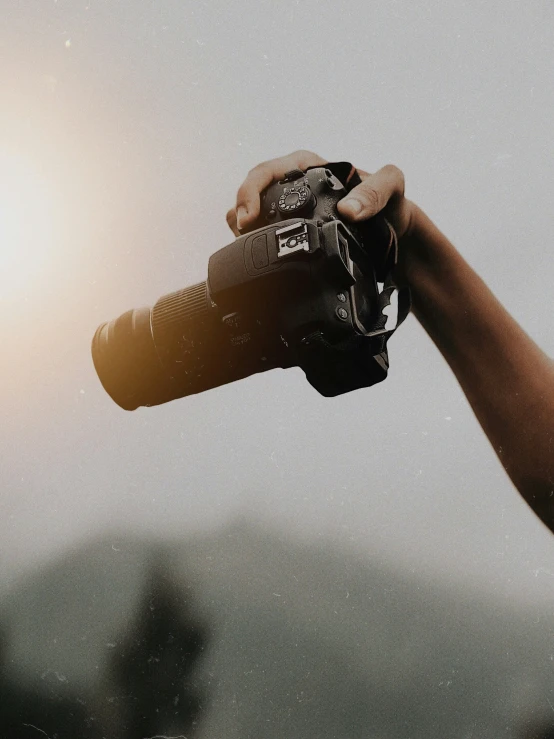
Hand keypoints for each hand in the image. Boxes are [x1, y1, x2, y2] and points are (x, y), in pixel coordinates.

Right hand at [226, 150, 415, 248]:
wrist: (392, 230)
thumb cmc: (390, 204)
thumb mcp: (391, 189)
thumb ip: (376, 192)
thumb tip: (349, 210)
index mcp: (307, 166)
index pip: (266, 172)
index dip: (250, 192)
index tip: (248, 218)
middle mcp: (292, 184)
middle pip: (250, 193)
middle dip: (240, 212)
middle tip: (243, 235)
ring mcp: (288, 208)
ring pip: (250, 212)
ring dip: (242, 228)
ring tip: (246, 247)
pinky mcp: (289, 229)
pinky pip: (261, 232)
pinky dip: (253, 242)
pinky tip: (257, 256)